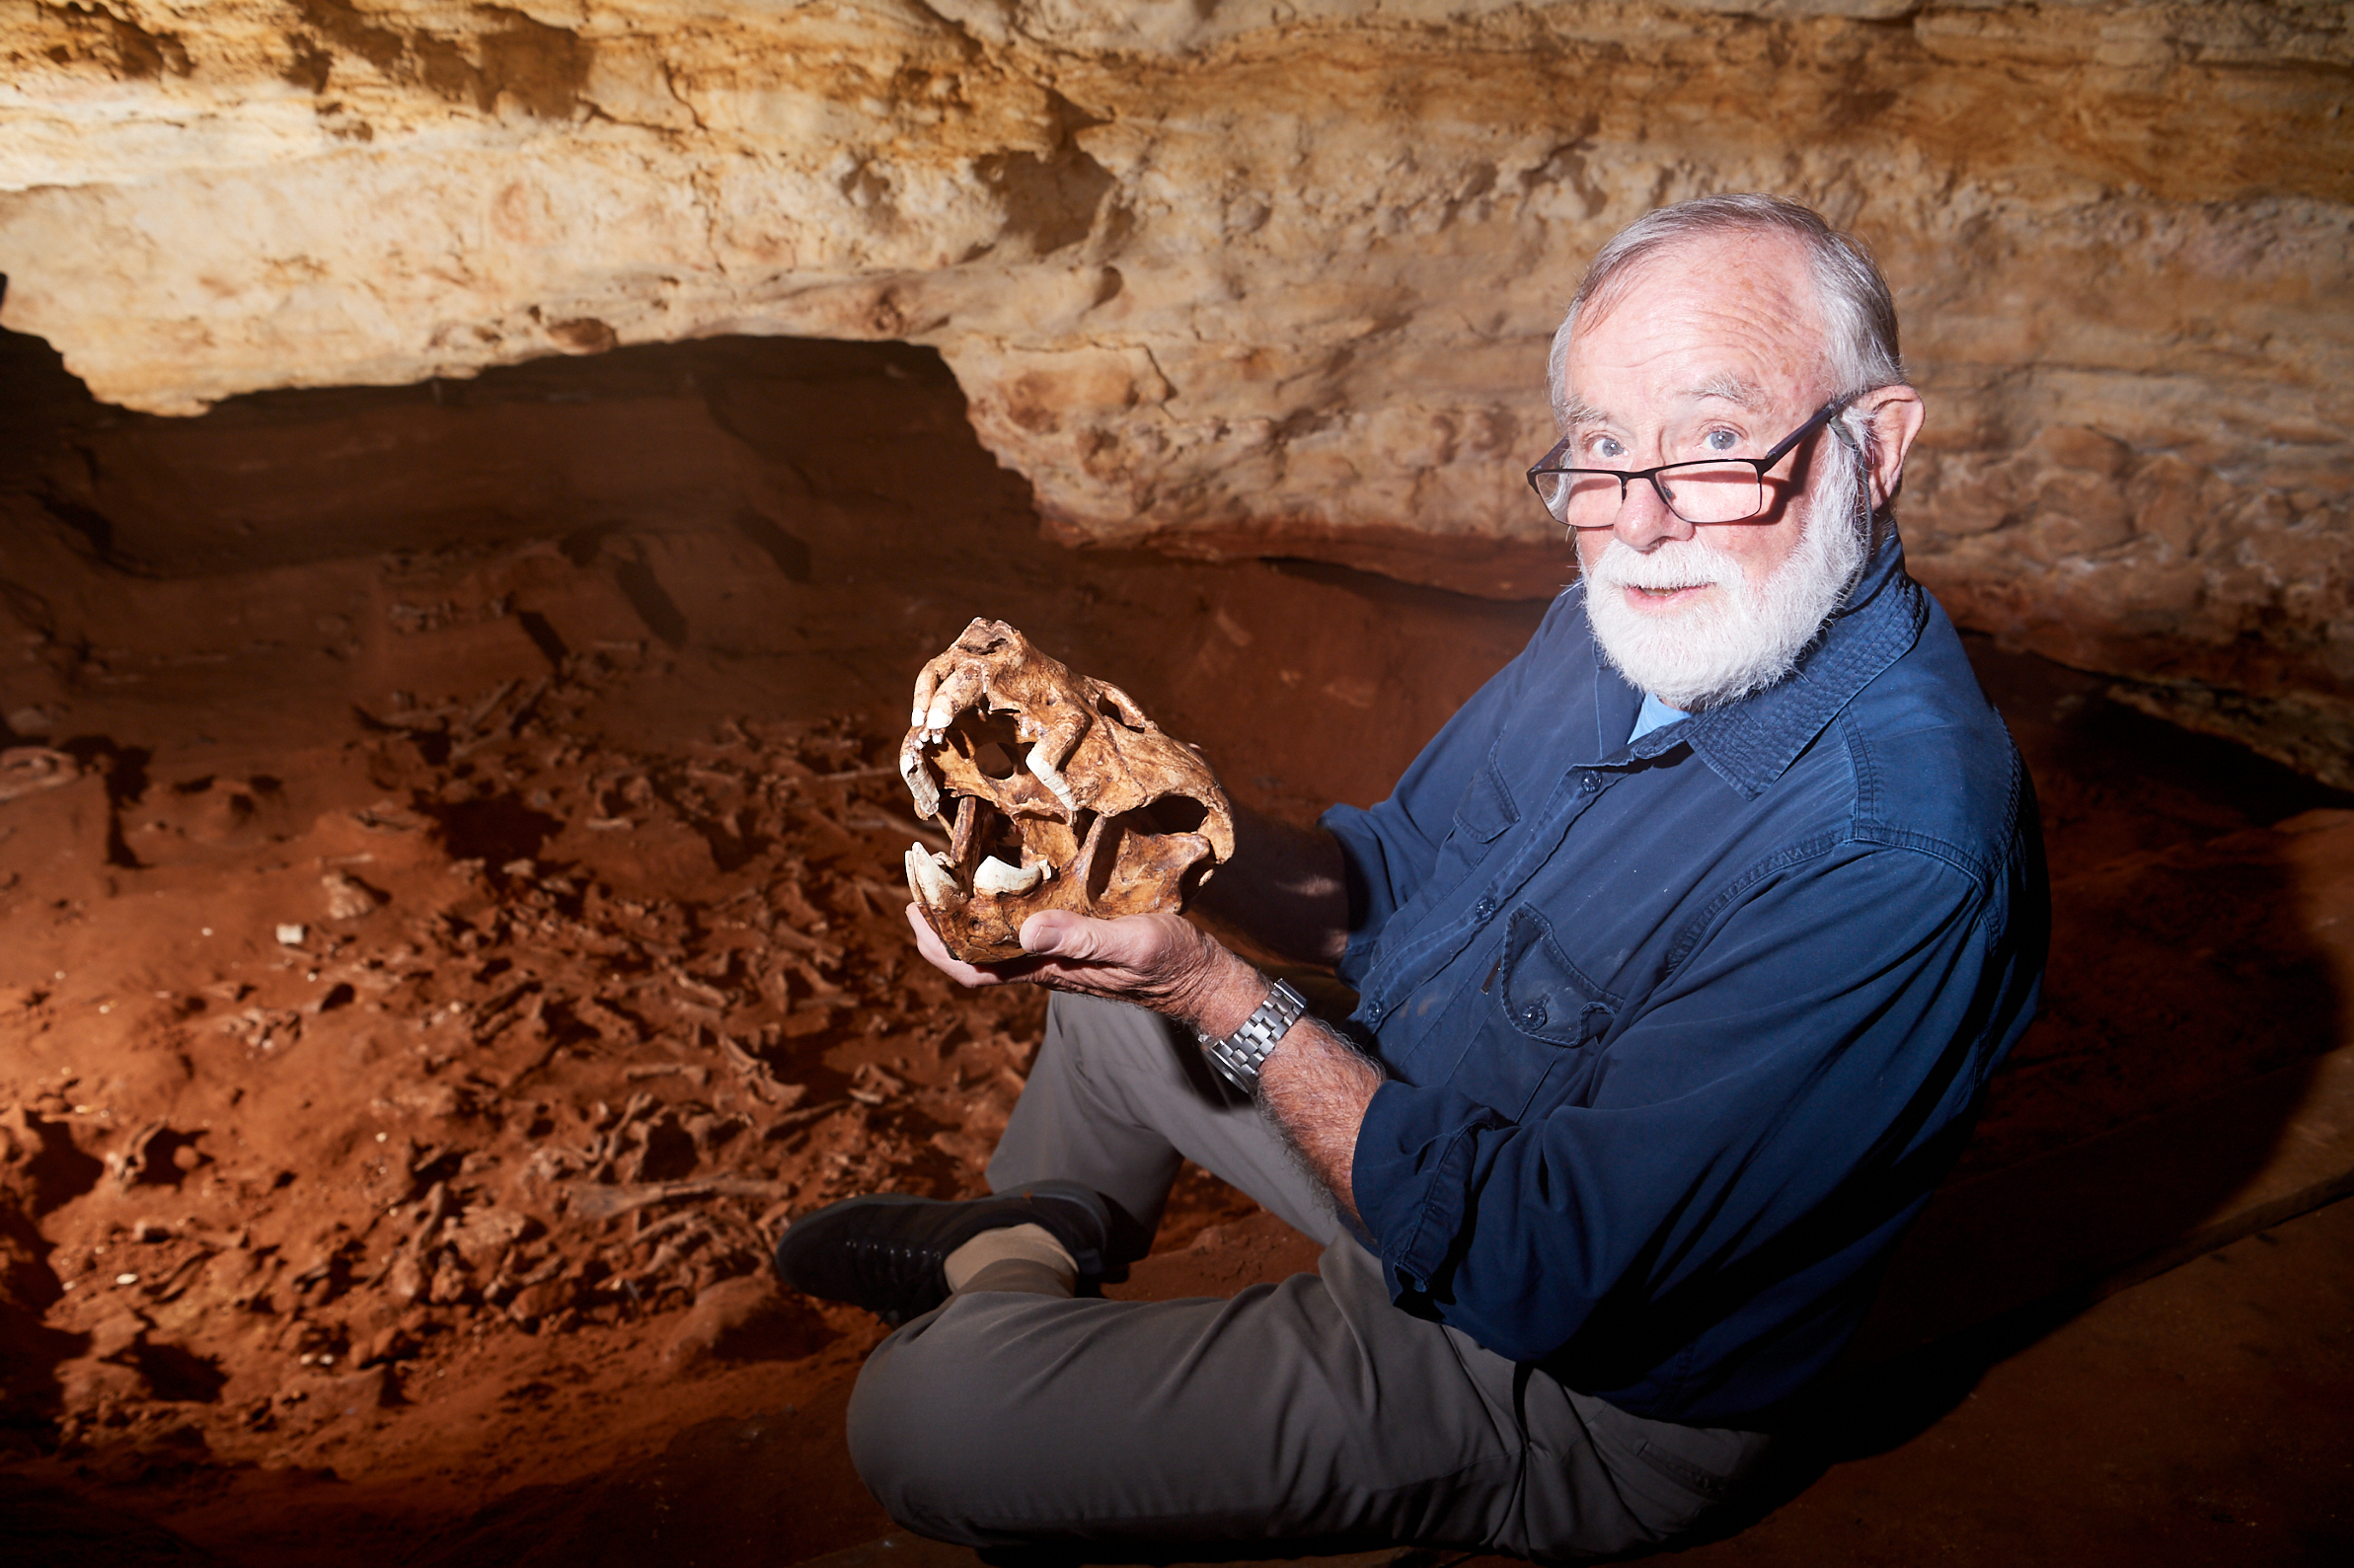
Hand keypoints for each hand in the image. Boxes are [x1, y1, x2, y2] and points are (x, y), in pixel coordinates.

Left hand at [904, 903, 1266, 1037]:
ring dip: (969, 913)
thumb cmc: (1172, 963)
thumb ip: (1082, 938)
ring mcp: (1059, 955)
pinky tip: (1011, 878)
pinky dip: (1004, 906)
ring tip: (954, 871)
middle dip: (942, 922)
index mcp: (1048, 969)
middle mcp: (1045, 964)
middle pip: (975, 954)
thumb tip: (1027, 929)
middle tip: (924, 877)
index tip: (913, 908)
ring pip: (998, 941)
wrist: (1203, 978)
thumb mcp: (1132, 943)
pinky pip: (1026, 929)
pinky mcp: (1077, 942)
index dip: (936, 946)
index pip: (973, 970)